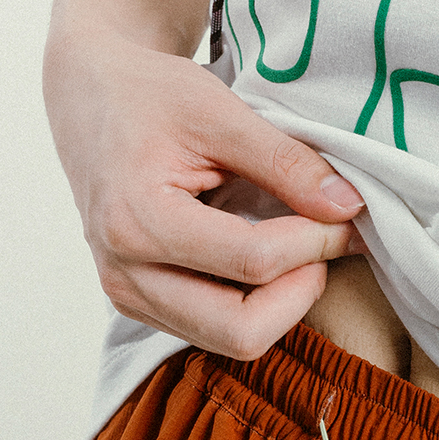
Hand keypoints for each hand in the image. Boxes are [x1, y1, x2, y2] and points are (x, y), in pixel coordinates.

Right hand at [44, 32, 363, 357]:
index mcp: (137, 220)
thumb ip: (286, 163)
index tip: (343, 214)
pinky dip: (256, 307)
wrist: (89, 100)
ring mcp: (129, 297)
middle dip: (300, 292)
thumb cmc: (150, 97)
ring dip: (282, 305)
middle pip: (242, 331)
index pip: (252, 263)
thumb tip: (349, 208)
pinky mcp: (141, 306)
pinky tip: (269, 262)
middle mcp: (126, 274)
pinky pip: (215, 334)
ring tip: (300, 251)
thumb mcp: (220, 112)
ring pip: (233, 342)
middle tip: (324, 244)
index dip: (314, 243)